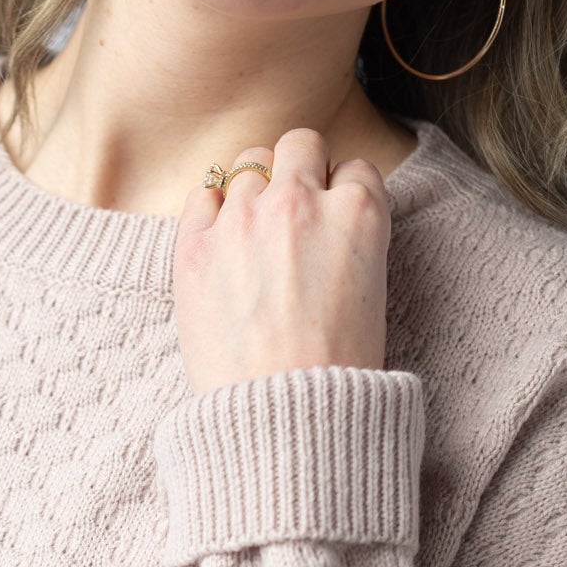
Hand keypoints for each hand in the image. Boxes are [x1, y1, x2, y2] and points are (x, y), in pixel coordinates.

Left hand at [172, 127, 390, 393]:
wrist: (283, 422)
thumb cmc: (334, 376)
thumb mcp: (372, 296)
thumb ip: (352, 242)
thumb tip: (330, 223)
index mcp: (358, 214)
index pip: (354, 169)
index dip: (341, 196)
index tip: (331, 223)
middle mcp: (300, 202)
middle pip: (299, 145)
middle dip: (298, 172)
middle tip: (292, 217)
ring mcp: (242, 221)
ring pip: (247, 165)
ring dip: (252, 191)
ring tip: (252, 238)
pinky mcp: (194, 247)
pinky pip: (200, 194)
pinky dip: (209, 209)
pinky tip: (219, 242)